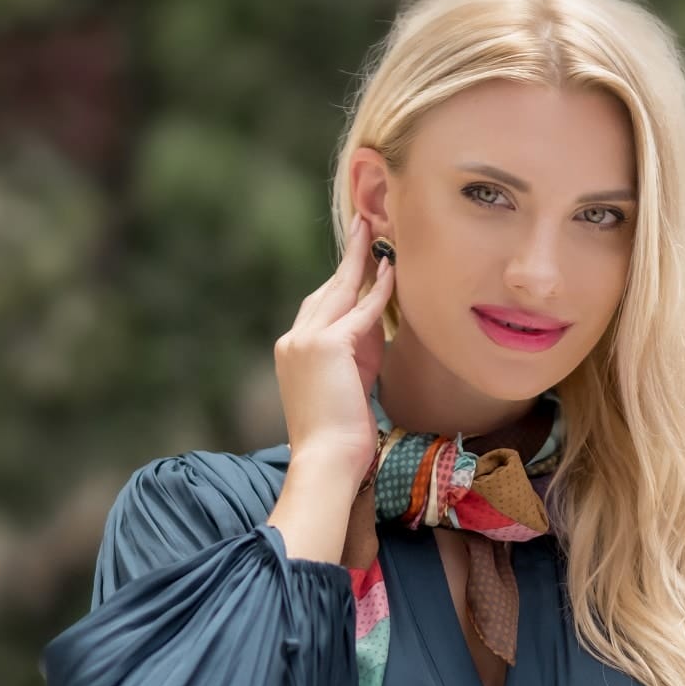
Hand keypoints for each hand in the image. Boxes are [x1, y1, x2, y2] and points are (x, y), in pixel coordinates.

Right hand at [273, 209, 394, 482]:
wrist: (326, 460)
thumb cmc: (341, 435)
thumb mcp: (349, 384)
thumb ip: (359, 350)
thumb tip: (377, 318)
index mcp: (295, 351)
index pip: (320, 307)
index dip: (341, 282)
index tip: (359, 260)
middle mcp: (293, 340)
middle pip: (325, 289)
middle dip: (348, 257)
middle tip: (364, 225)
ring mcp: (305, 340)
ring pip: (339, 291)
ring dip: (359, 258)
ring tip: (373, 229)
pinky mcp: (326, 346)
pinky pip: (360, 310)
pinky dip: (378, 290)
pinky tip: (392, 269)